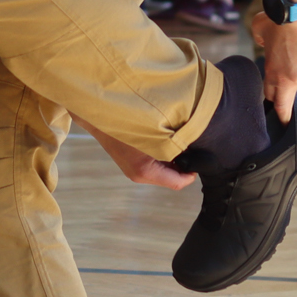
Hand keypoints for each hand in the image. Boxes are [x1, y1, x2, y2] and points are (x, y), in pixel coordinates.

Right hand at [80, 121, 196, 190]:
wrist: (98, 113)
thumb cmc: (125, 120)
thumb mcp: (156, 132)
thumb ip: (176, 143)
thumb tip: (193, 147)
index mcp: (145, 172)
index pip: (178, 183)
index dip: (192, 172)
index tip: (199, 157)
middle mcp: (138, 175)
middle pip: (171, 177)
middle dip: (182, 164)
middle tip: (189, 146)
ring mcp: (133, 170)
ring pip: (163, 170)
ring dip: (172, 158)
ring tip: (177, 141)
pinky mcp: (130, 162)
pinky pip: (154, 164)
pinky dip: (162, 155)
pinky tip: (163, 139)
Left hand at [252, 15, 296, 123]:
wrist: (295, 13)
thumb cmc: (274, 19)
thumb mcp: (258, 32)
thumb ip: (260, 42)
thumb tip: (265, 43)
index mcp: (272, 73)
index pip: (272, 96)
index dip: (273, 101)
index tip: (275, 112)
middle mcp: (289, 80)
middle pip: (287, 100)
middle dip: (286, 112)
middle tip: (286, 121)